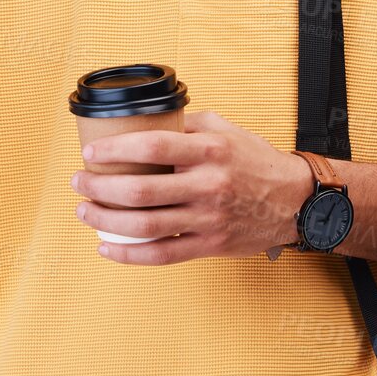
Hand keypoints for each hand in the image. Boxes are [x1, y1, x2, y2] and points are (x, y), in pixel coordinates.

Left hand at [68, 110, 315, 263]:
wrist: (296, 200)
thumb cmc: (256, 162)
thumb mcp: (227, 130)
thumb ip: (189, 125)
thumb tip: (148, 120)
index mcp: (210, 151)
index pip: (153, 147)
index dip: (115, 151)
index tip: (92, 153)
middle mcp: (208, 185)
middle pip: (141, 191)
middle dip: (100, 188)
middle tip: (80, 182)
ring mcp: (208, 218)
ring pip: (145, 226)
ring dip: (106, 220)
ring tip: (85, 211)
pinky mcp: (210, 245)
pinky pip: (162, 254)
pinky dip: (129, 255)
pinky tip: (106, 248)